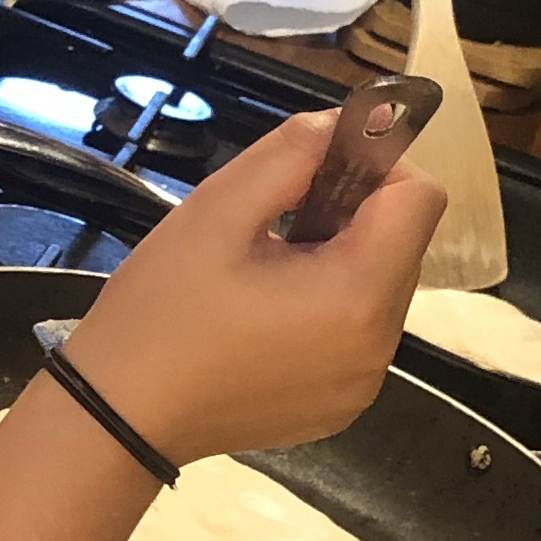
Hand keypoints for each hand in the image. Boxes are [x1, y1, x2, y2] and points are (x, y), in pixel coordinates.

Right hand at [61, 113, 440, 468]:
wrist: (118, 417)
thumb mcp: (215, 211)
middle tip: (277, 219)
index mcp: (356, 297)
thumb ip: (290, 154)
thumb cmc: (159, 311)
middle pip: (405, 246)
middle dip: (355, 214)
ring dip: (343, 261)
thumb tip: (345, 122)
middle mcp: (378, 348)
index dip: (381, 163)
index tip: (319, 165)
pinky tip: (268, 314)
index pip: (421, 199)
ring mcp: (362, 386)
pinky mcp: (341, 408)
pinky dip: (332, 309)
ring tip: (267, 269)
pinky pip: (361, 335)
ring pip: (384, 290)